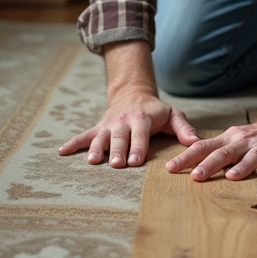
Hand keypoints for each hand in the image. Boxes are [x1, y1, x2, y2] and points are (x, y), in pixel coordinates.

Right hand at [58, 92, 199, 167]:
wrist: (134, 93)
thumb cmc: (156, 110)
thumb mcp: (173, 115)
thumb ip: (184, 129)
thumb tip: (195, 142)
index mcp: (143, 118)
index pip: (141, 133)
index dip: (138, 146)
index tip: (136, 160)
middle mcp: (124, 120)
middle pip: (120, 137)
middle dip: (118, 150)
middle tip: (116, 164)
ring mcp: (109, 124)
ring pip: (101, 137)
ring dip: (97, 149)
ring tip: (93, 162)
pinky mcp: (99, 127)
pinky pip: (84, 135)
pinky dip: (73, 143)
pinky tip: (61, 152)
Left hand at [166, 113, 256, 180]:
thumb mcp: (237, 139)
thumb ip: (219, 151)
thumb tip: (194, 165)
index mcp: (231, 139)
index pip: (204, 146)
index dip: (187, 157)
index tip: (170, 168)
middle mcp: (245, 141)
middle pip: (224, 152)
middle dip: (209, 164)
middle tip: (195, 176)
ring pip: (251, 156)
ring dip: (240, 166)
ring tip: (229, 177)